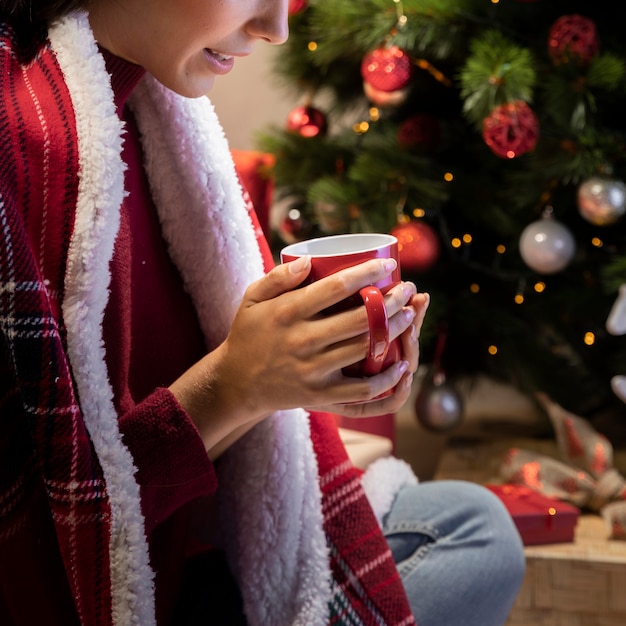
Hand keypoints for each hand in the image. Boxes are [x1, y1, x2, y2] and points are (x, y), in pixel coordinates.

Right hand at [169, 255, 428, 454]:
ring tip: (410, 315)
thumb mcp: (252, 298)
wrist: (237, 382)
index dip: (367, 274)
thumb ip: (278, 277)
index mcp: (286, 312)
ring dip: (395, 331)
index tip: (389, 267)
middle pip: (359, 318)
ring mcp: (312, 370)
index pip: (335, 288)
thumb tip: (308, 259)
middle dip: (392, 301)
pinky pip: (361, 390)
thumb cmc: (249, 333)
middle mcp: (302, 341)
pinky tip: (401, 365)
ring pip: (365, 349)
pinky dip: (386, 379)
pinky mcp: (319, 395)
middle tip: (408, 289)